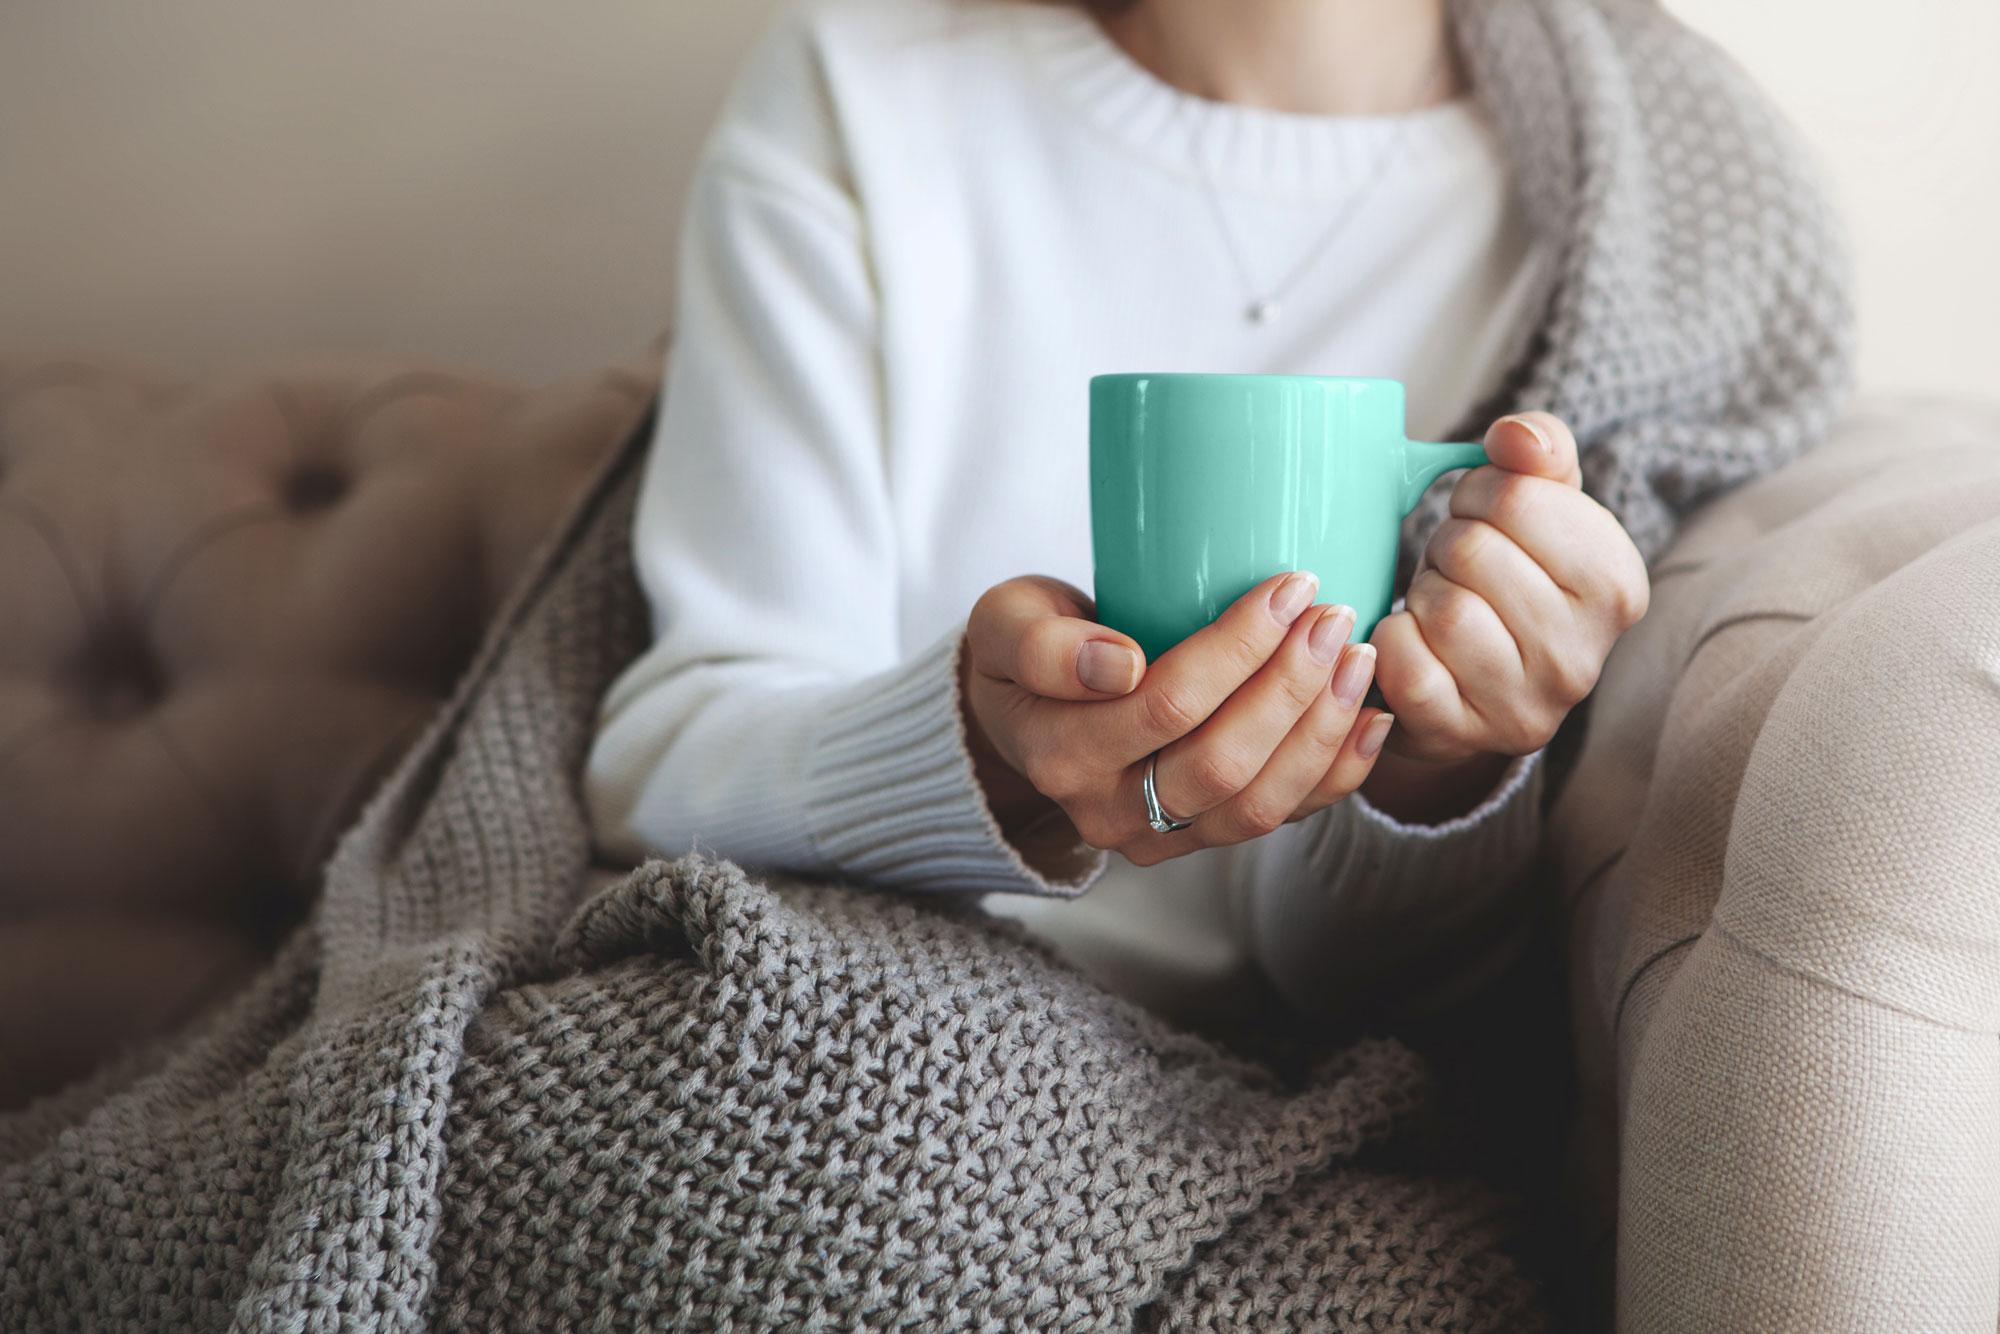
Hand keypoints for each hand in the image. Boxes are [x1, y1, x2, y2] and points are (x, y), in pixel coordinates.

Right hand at [962, 572, 1391, 867]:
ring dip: (1322, 730)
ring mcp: (1159, 836)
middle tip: (1333, 617)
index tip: (1288, 587)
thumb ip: (1043, 642)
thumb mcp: (1006, 624)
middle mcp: (1109, 811)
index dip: (1238, 649)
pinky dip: (1336, 771)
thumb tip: (1119, 667)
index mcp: (1060, 754)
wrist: (1025, 712)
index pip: (1166, 705)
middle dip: (1291, 687)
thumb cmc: (1026, 648)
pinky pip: (1282, 819)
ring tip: (1357, 657)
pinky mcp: (1201, 840)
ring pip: (1258, 804)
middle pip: (1222, 763)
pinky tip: (1369, 717)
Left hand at [1364, 412, 1649, 821]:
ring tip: (1441, 603)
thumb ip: (1540, 450)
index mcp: (1616, 585)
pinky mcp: (1459, 735)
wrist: (1472, 686)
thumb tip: (1516, 438)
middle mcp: (1582, 657)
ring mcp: (1523, 706)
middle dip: (1447, 543)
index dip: (1480, 492)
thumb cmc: (1507, 578)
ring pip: (1444, 609)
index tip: (1484, 515)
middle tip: (1455, 565)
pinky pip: (1405, 661)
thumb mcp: (1541, 505)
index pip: (1519, 496)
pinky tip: (1413, 640)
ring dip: (1422, 592)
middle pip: (1474, 551)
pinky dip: (1391, 638)